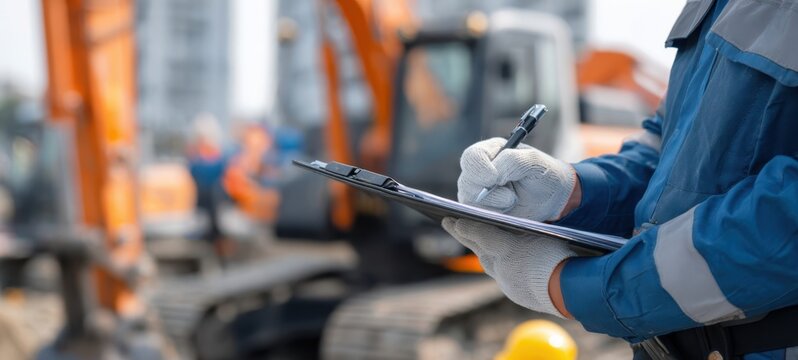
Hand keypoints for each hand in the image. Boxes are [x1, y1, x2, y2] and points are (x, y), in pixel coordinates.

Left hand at [442, 218, 575, 316]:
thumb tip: (487, 223)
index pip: (481, 235)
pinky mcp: (516, 293)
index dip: (467, 227)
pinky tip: (494, 257)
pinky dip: (495, 264)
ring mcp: (509, 283)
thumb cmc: (564, 255)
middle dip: (464, 236)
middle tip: (449, 222)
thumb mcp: (544, 234)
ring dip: (479, 250)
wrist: (578, 291)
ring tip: (470, 237)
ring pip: (489, 263)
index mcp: (510, 250)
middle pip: (480, 250)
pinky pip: (501, 275)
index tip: (453, 219)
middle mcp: (504, 268)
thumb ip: (517, 230)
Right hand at [458, 138, 578, 221]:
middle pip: (467, 182)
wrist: (551, 197)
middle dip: (489, 193)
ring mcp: (476, 192)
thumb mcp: (533, 161)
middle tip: (511, 197)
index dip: (479, 168)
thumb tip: (492, 177)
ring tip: (513, 202)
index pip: (471, 157)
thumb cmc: (543, 173)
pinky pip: (476, 217)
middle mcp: (478, 171)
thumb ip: (512, 161)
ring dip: (493, 206)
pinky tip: (507, 213)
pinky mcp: (479, 211)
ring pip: (470, 202)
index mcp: (490, 152)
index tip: (495, 178)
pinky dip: (492, 217)